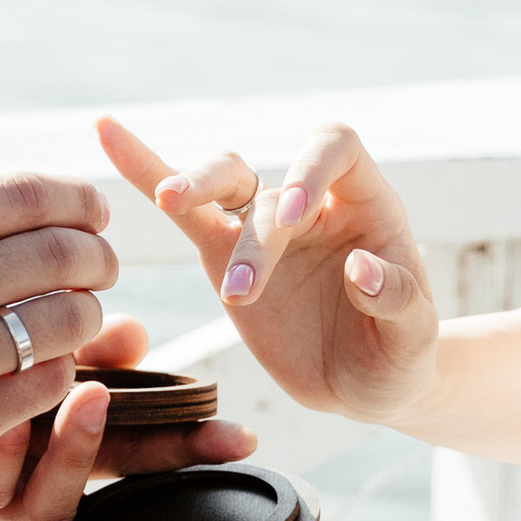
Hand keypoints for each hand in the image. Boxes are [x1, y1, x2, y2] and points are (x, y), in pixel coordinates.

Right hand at [0, 176, 119, 520]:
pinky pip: (43, 386)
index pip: (24, 194)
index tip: (93, 213)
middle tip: (101, 268)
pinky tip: (45, 369)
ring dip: (85, 316)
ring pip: (62, 322)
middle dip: (96, 258)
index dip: (77, 200)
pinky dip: (58, 373)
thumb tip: (24, 202)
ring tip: (78, 317)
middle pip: (57, 254)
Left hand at [0, 317, 255, 520]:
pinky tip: (4, 408)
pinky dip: (4, 455)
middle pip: (107, 480)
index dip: (185, 444)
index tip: (239, 435)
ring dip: (80, 450)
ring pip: (48, 503)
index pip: (126, 440)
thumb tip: (139, 334)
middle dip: (169, 459)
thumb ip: (53, 332)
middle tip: (219, 432)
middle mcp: (13, 471)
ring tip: (90, 391)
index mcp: (34, 429)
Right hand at [99, 111, 438, 423]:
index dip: (311, 170)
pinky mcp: (223, 258)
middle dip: (254, 218)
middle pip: (271, 174)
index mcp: (364, 204)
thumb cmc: (399, 359)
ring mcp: (264, 226)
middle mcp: (311, 204)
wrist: (365, 386)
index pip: (336, 150)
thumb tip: (362, 269)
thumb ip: (399, 302)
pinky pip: (184, 213)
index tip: (297, 217)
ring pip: (223, 181)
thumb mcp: (414, 343)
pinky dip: (146, 173)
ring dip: (195, 188)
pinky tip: (107, 134)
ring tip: (173, 204)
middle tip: (243, 279)